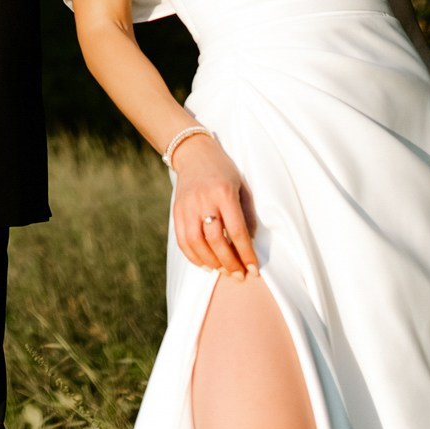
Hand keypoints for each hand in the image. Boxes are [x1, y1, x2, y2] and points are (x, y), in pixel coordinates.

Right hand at [169, 133, 258, 279]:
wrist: (194, 152)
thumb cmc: (223, 170)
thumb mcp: (241, 187)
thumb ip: (246, 214)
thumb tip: (248, 244)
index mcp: (224, 193)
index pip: (237, 231)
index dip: (246, 255)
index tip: (253, 271)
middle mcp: (204, 200)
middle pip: (216, 240)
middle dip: (229, 263)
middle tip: (239, 276)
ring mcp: (187, 206)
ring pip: (196, 243)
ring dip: (211, 262)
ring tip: (223, 271)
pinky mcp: (176, 210)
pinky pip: (182, 239)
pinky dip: (193, 256)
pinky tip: (205, 264)